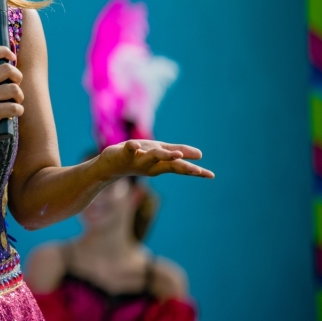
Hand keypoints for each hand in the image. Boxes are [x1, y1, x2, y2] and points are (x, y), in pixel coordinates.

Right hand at [0, 46, 22, 145]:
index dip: (5, 51)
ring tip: (14, 102)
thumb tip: (9, 75)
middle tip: (15, 86)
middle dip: (18, 77)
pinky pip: (15, 107)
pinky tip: (12, 114)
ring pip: (15, 89)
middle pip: (8, 69)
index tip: (12, 57)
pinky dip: (18, 111)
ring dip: (19, 97)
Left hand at [99, 140, 214, 178]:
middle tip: (198, 171)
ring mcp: (138, 159)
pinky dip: (133, 147)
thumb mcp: (159, 154)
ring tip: (176, 154)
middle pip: (170, 166)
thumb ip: (177, 153)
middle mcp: (151, 164)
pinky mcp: (124, 153)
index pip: (180, 168)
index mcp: (161, 164)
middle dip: (184, 167)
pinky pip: (129, 150)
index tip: (211, 175)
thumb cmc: (138, 157)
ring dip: (164, 155)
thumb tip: (200, 154)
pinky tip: (135, 145)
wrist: (110, 165)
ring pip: (152, 157)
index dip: (195, 171)